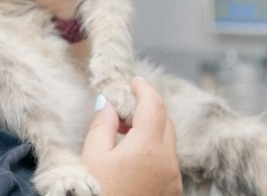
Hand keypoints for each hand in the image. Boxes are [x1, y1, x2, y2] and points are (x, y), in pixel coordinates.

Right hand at [81, 77, 182, 195]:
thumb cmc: (95, 194)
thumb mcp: (92, 156)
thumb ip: (102, 124)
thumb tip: (108, 103)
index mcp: (148, 148)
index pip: (154, 105)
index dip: (143, 88)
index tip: (133, 81)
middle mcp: (168, 163)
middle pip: (166, 123)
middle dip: (148, 109)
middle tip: (123, 109)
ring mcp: (173, 181)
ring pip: (168, 144)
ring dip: (151, 132)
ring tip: (123, 135)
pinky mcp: (171, 194)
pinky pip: (167, 164)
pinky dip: (154, 152)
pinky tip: (132, 158)